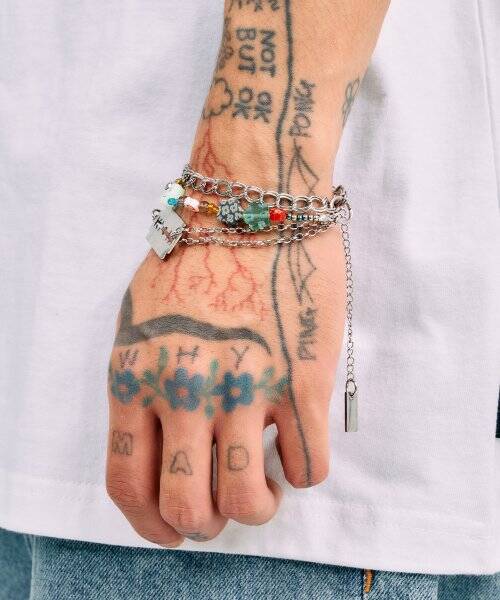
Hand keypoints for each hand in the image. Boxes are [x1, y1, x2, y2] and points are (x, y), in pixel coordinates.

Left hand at [106, 229, 344, 545]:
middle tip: (223, 506)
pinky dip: (303, 473)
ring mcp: (246, 385)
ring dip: (258, 508)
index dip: (151, 524)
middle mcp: (186, 389)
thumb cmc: (194, 255)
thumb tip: (167, 437)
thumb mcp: (139, 316)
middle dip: (207, 523)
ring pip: (248, 501)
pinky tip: (299, 448)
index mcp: (137, 375)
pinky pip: (309, 466)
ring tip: (265, 485)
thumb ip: (142, 379)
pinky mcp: (303, 378)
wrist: (251, 203)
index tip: (173, 528)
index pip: (128, 484)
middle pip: (187, 507)